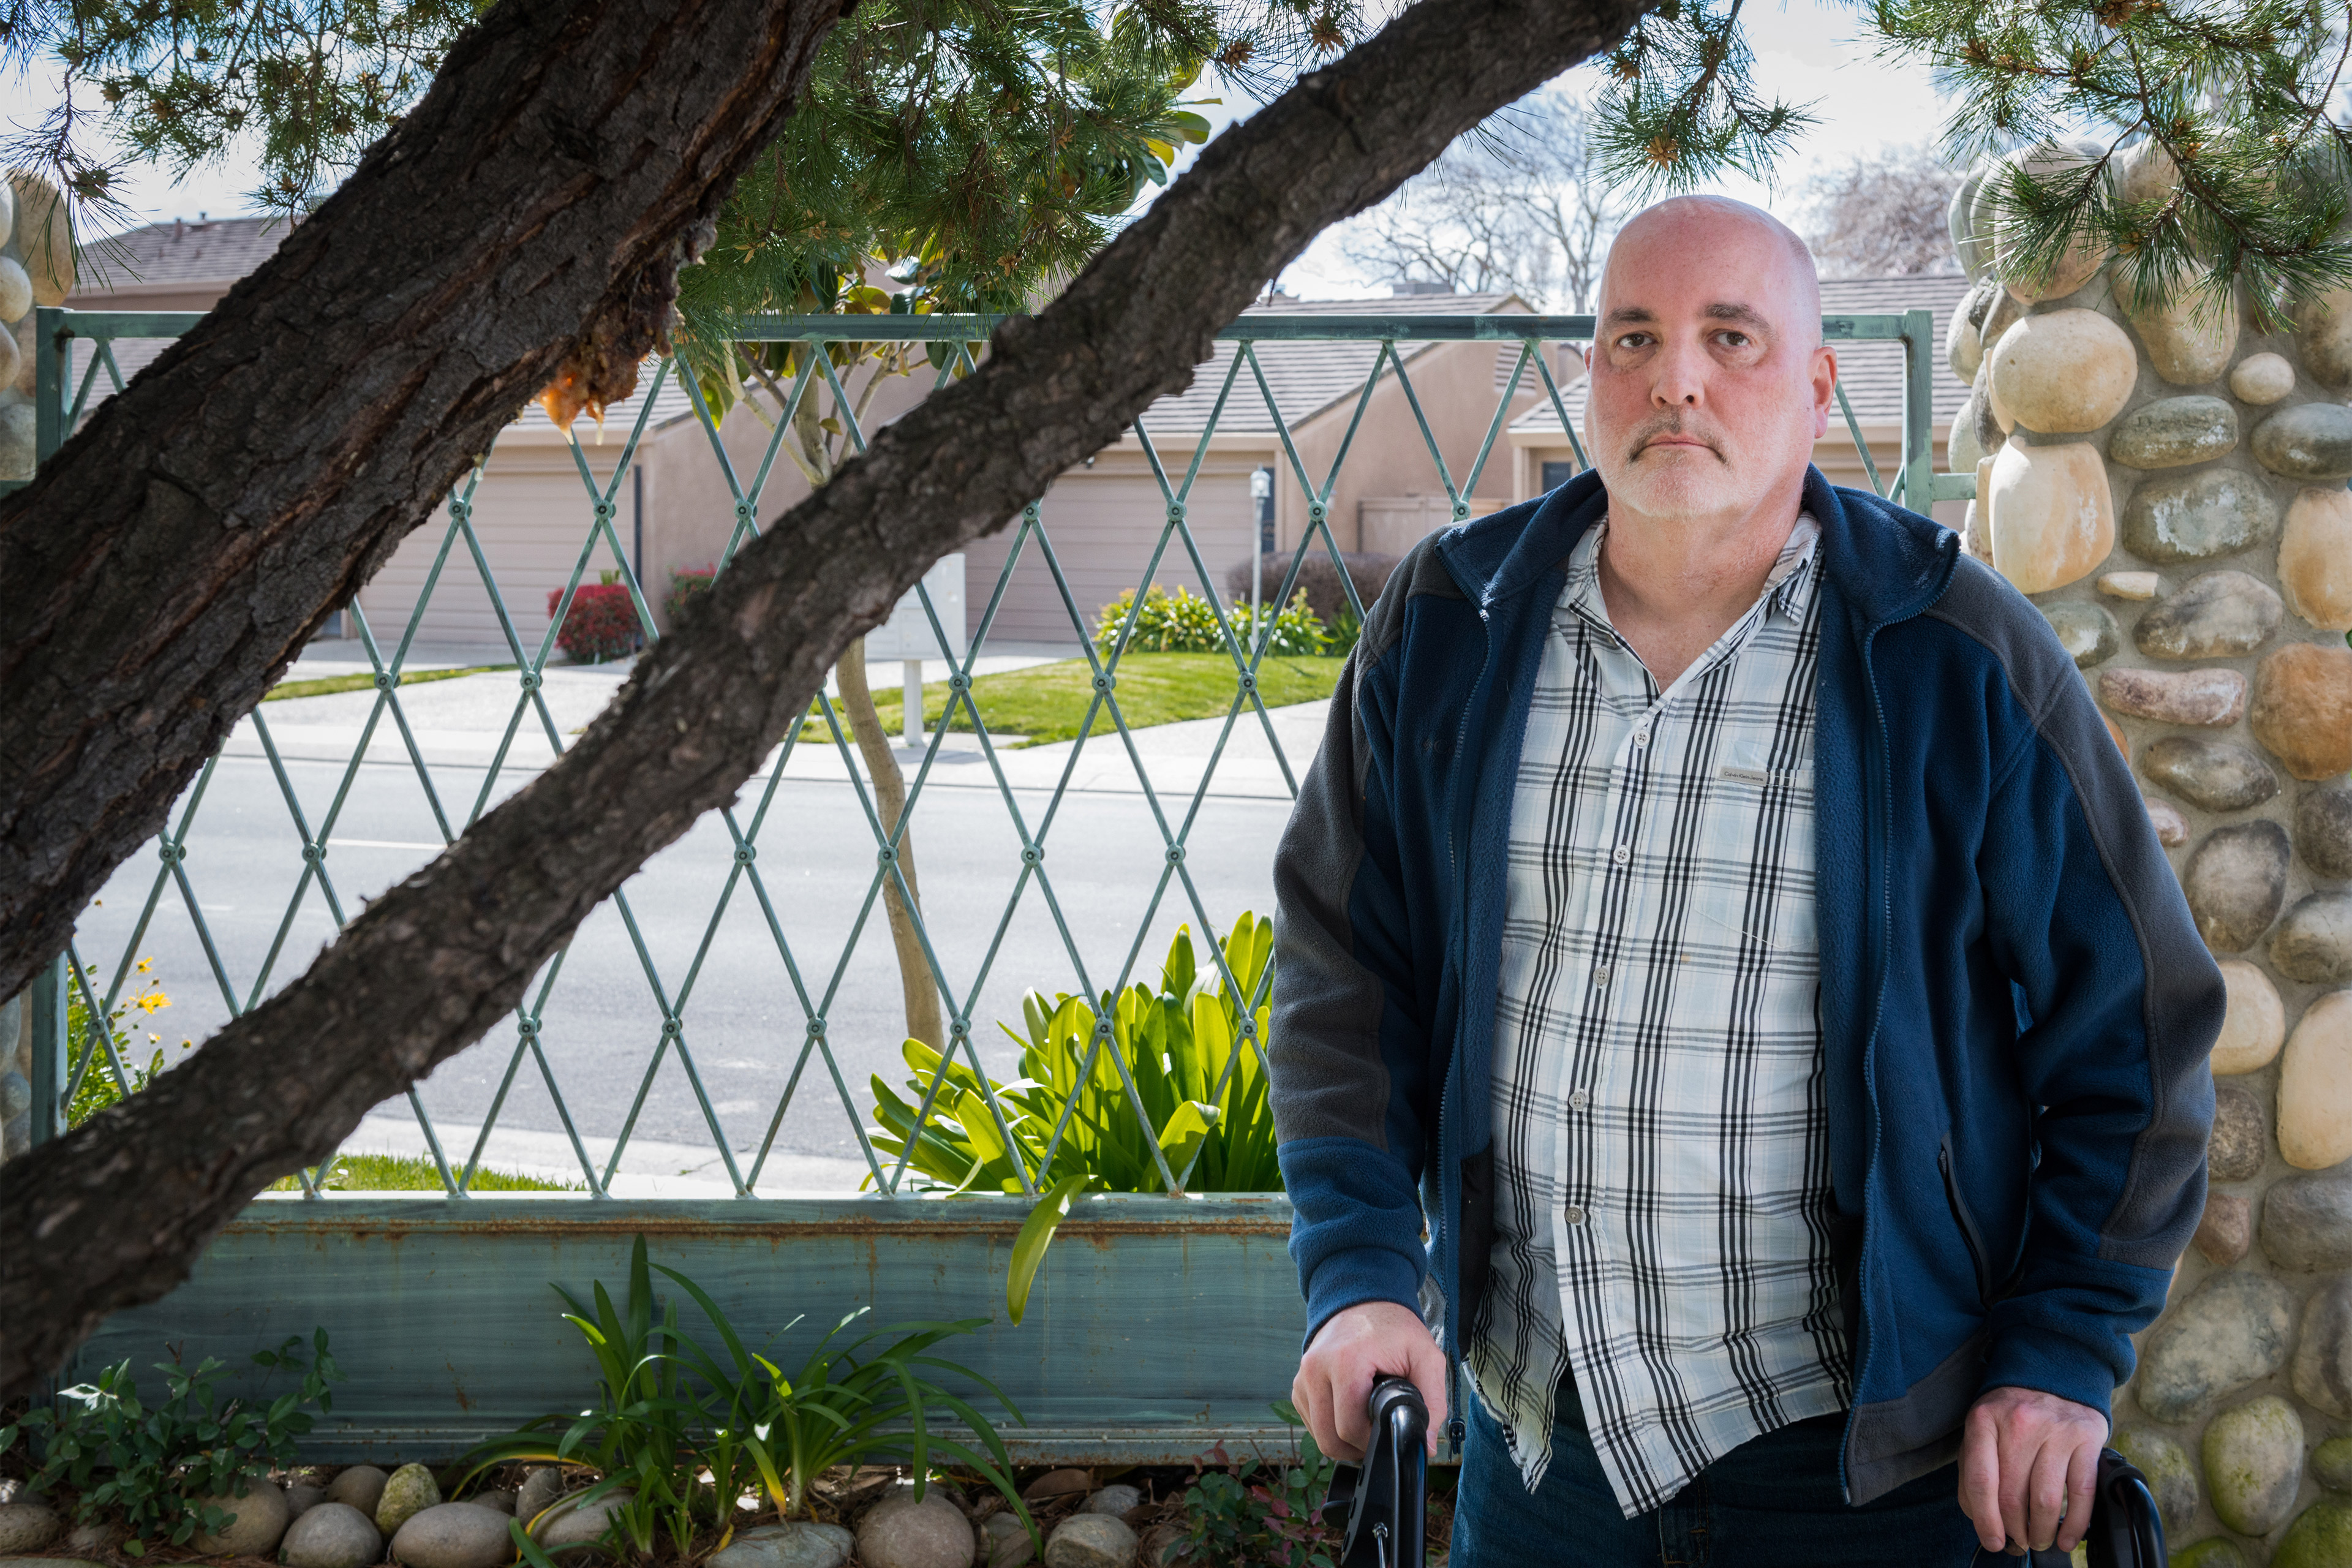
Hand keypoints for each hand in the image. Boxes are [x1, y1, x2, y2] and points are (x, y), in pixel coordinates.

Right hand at [1292, 1299, 1447, 1461]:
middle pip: (1328, 1438)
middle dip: (1356, 1448)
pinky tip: (1351, 1413)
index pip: (1349, 1427)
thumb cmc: (1395, 1330)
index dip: (1372, 1442)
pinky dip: (1330, 1427)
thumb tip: (1424, 1446)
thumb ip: (1433, 1402)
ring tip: (1367, 1423)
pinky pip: (1311, 1422)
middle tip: (1379, 1436)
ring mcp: (1303, 1376)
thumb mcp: (1426, 1357)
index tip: (1389, 1434)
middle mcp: (1315, 1369)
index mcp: (1345, 1362)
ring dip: (1342, 1440)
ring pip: (1317, 1434)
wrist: (1365, 1301)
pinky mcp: (1298, 1383)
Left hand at [1958, 1385, 2108, 1554]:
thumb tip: (1980, 1518)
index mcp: (1984, 1420)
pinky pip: (2081, 1493)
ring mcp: (2055, 1430)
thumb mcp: (1983, 1426)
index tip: (1992, 1541)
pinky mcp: (2087, 1438)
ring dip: (2041, 1532)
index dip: (1985, 1520)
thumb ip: (1974, 1468)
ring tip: (2039, 1540)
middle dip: (2014, 1530)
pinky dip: (2074, 1525)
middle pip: (2012, 1495)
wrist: (2055, 1371)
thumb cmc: (2012, 1410)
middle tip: (2017, 1542)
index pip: (1980, 1480)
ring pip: (2045, 1500)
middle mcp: (2019, 1423)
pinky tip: (2067, 1539)